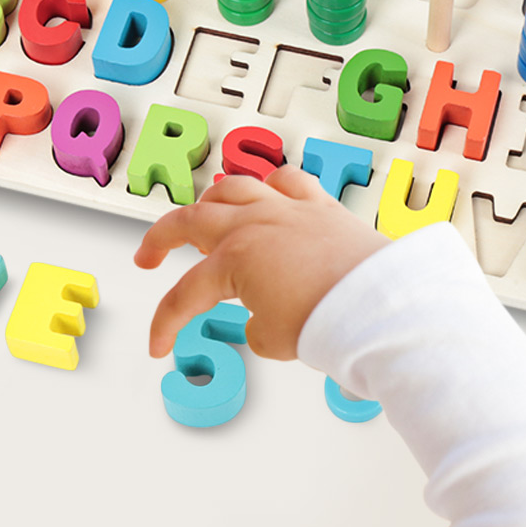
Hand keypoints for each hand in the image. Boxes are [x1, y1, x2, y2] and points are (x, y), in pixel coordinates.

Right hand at [134, 166, 389, 360]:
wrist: (379, 302)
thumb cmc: (331, 317)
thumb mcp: (274, 340)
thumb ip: (254, 329)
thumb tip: (260, 322)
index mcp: (234, 260)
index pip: (184, 296)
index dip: (164, 324)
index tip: (158, 345)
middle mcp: (254, 226)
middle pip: (189, 222)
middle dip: (159, 239)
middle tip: (147, 256)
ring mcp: (286, 211)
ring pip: (231, 189)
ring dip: (206, 202)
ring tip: (199, 215)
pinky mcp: (319, 206)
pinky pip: (286, 181)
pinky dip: (267, 185)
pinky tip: (263, 192)